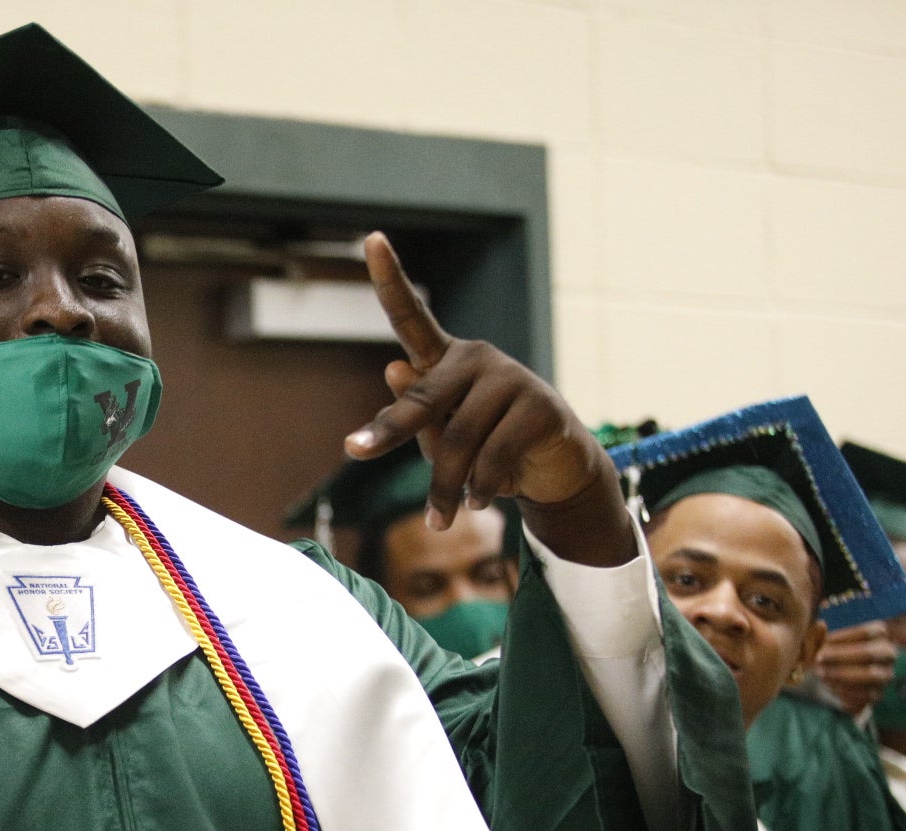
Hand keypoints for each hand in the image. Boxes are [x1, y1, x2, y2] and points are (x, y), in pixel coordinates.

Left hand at [345, 232, 634, 565]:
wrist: (551, 473)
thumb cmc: (484, 453)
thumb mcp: (442, 440)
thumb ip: (417, 416)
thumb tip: (393, 367)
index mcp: (445, 361)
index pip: (414, 317)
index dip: (391, 278)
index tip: (372, 238)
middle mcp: (477, 359)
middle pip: (421, 398)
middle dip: (387, 432)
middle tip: (354, 452)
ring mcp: (511, 378)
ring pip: (458, 440)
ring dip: (444, 487)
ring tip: (442, 518)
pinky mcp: (541, 406)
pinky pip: (493, 456)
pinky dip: (481, 488)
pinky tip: (482, 503)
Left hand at [813, 621, 896, 716]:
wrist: (829, 680)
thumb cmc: (826, 655)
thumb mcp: (819, 643)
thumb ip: (818, 635)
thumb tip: (820, 625)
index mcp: (879, 635)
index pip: (868, 632)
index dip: (844, 639)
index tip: (823, 645)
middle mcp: (888, 654)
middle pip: (872, 653)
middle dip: (842, 657)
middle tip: (819, 660)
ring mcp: (885, 675)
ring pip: (871, 675)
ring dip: (842, 674)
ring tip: (821, 674)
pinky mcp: (878, 694)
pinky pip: (865, 694)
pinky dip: (845, 690)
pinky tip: (829, 685)